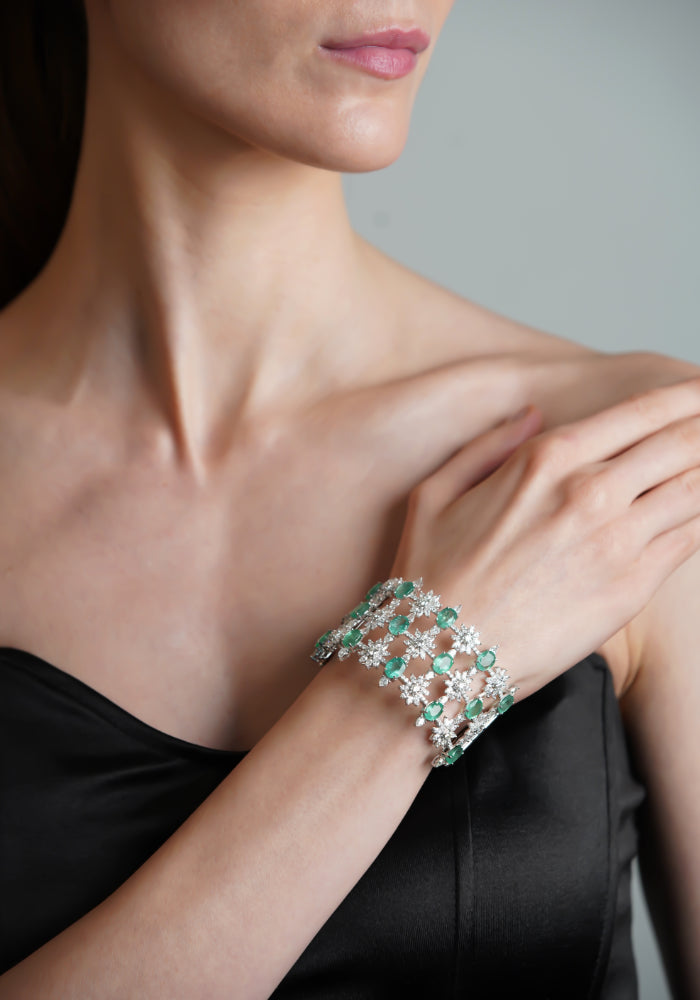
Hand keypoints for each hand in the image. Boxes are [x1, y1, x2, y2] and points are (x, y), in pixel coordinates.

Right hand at [390, 377, 699, 700]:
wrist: (441, 655)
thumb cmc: (430, 575)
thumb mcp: (436, 492)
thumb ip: (488, 446)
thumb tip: (531, 416)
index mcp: (545, 460)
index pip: (639, 412)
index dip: (683, 396)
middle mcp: (589, 492)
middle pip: (681, 443)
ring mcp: (617, 541)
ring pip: (696, 488)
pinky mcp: (632, 588)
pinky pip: (691, 538)